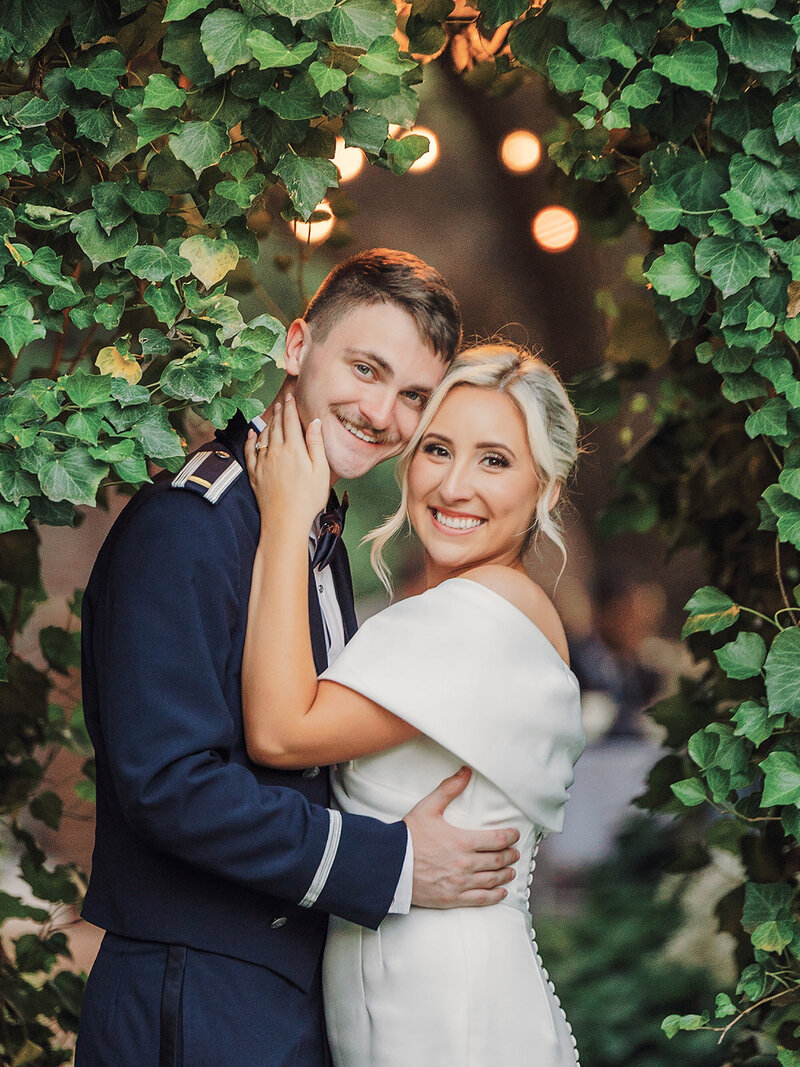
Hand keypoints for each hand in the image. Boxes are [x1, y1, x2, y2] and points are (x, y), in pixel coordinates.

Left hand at [245, 394, 329, 532]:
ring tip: (272, 415)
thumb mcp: (321, 471)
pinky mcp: (255, 474)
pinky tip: (252, 434)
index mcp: (294, 449)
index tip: (290, 397)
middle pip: (276, 425)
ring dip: (268, 422)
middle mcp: (276, 451)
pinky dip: (251, 440)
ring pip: (264, 436)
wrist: (285, 521)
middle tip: (281, 402)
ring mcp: (263, 462)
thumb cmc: (308, 499)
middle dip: (279, 412)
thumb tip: (315, 422)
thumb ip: (317, 444)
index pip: (291, 421)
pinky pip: (250, 451)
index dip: (291, 407)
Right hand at [404, 767, 520, 908]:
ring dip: (505, 875)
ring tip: (510, 871)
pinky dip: (494, 896)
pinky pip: (480, 899)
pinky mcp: (452, 898)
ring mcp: (460, 883)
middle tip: (515, 853)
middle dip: (509, 855)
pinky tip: (501, 892)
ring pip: (492, 880)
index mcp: (462, 841)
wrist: (390, 865)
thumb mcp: (428, 807)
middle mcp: (465, 864)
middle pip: (497, 860)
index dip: (509, 837)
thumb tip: (465, 773)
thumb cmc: (408, 836)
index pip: (496, 840)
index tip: (514, 835)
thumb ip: (449, 789)